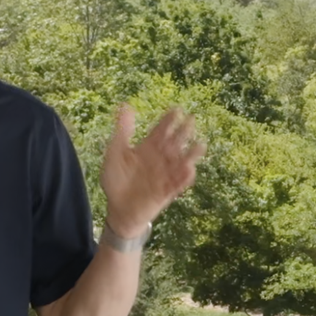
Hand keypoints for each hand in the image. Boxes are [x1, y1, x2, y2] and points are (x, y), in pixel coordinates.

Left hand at [100, 105, 204, 233]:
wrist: (119, 210)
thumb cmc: (116, 181)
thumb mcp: (115, 153)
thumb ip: (122, 131)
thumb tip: (126, 105)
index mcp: (148, 148)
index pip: (161, 130)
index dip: (168, 120)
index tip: (177, 110)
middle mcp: (160, 159)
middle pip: (174, 142)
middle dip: (183, 132)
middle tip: (191, 119)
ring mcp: (165, 175)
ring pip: (181, 162)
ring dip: (191, 154)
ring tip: (200, 145)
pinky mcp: (168, 191)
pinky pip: (179, 183)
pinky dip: (185, 177)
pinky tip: (189, 169)